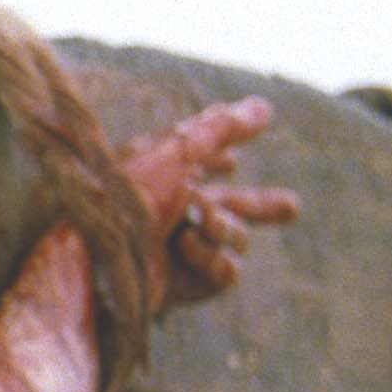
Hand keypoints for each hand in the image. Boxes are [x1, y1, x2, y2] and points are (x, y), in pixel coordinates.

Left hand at [120, 97, 299, 312]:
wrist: (98, 258)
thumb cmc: (125, 197)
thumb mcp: (174, 150)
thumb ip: (219, 128)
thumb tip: (263, 106)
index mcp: (161, 175)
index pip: (200, 164)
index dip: (219, 158)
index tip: (232, 161)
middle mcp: (172, 213)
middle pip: (231, 209)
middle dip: (262, 207)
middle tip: (293, 208)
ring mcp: (181, 251)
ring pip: (236, 236)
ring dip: (224, 224)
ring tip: (198, 219)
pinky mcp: (187, 285)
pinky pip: (228, 271)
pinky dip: (212, 256)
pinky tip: (187, 248)